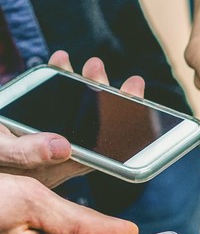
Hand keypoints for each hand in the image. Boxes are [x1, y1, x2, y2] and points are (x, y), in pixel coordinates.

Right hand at [0, 51, 145, 188]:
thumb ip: (26, 152)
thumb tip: (62, 145)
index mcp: (55, 172)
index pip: (103, 157)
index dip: (127, 134)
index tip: (139, 104)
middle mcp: (54, 158)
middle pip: (95, 131)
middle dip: (112, 102)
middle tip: (130, 82)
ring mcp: (41, 140)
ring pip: (75, 115)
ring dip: (86, 87)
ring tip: (92, 64)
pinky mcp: (26, 124)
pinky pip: (49, 102)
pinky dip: (56, 79)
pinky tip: (61, 60)